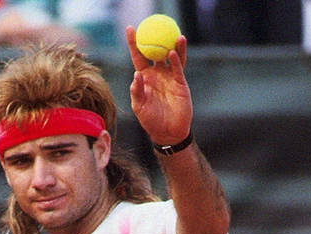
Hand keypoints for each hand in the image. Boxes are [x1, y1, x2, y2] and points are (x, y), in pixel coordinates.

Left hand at [125, 25, 192, 148]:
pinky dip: (177, 60)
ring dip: (172, 45)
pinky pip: (178, 68)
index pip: (138, 57)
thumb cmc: (151, 121)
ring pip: (171, 57)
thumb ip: (137, 92)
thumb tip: (136, 76)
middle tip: (151, 24)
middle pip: (155, 51)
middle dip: (154, 37)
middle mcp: (157, 74)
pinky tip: (173, 53)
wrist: (168, 132)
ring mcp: (169, 77)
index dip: (134, 43)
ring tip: (173, 34)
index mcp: (144, 78)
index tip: (130, 29)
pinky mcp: (180, 83)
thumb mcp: (139, 108)